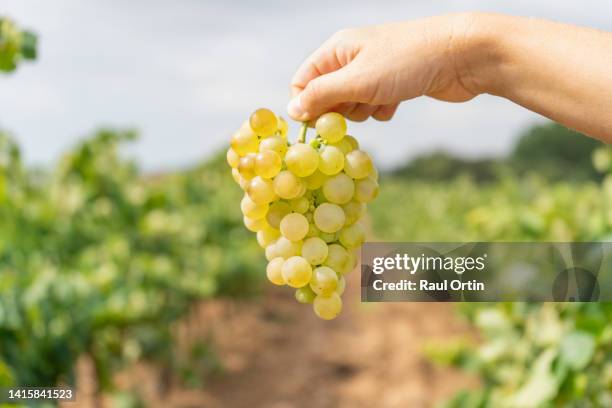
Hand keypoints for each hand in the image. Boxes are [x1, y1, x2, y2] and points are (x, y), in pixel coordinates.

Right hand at [287, 14, 480, 121]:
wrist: (462, 55)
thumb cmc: (406, 62)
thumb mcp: (357, 80)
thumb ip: (321, 96)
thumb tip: (292, 111)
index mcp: (337, 49)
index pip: (303, 82)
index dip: (306, 105)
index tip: (318, 125)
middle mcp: (352, 58)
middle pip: (327, 97)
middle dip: (340, 110)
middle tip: (359, 106)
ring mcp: (374, 72)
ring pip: (352, 106)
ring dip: (364, 111)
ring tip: (382, 99)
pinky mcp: (394, 85)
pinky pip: (375, 108)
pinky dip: (383, 110)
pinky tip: (397, 101)